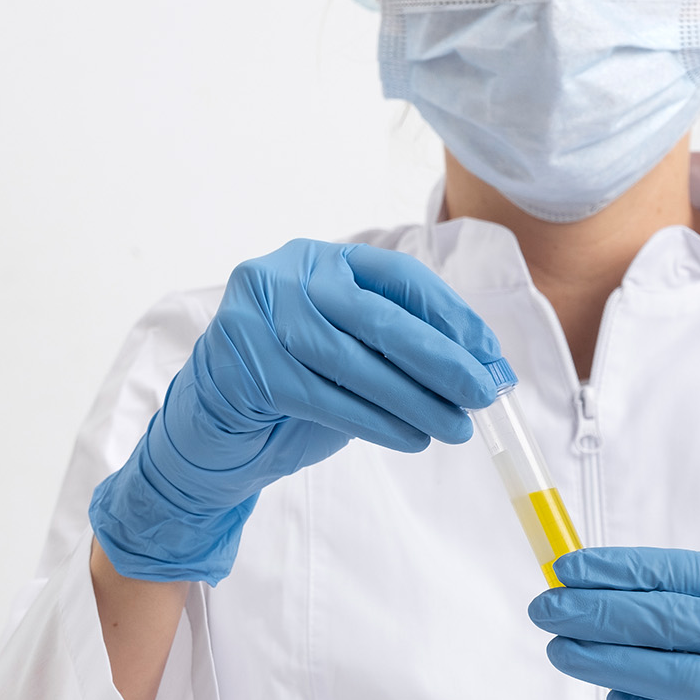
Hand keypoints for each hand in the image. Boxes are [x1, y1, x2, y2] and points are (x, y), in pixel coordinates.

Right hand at [90, 239, 510, 582]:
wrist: (209, 439)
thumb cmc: (289, 396)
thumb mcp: (350, 358)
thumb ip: (401, 353)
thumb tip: (482, 370)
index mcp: (318, 260)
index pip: (399, 278)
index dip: (451, 318)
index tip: (491, 357)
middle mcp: (284, 276)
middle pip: (380, 317)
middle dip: (441, 359)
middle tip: (484, 393)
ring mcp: (257, 318)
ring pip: (355, 361)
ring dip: (415, 400)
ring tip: (456, 428)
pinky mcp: (243, 367)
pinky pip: (325, 398)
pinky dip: (376, 422)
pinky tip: (411, 439)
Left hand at [528, 547, 699, 699]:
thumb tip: (601, 589)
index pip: (687, 574)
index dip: (621, 570)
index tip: (565, 567)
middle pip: (676, 623)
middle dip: (600, 613)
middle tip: (545, 608)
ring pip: (678, 678)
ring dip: (608, 663)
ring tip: (560, 650)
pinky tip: (611, 696)